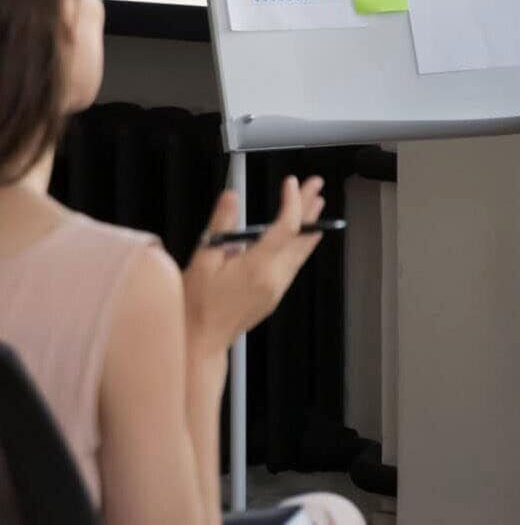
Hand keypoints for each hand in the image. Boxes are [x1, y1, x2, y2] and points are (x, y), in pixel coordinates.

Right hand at [182, 176, 324, 356]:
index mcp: (258, 267)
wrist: (199, 344)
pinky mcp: (273, 296)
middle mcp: (274, 278)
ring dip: (308, 226)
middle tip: (316, 185)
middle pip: (300, 237)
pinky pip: (293, 264)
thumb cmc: (196, 307)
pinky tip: (300, 237)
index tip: (290, 183)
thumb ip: (220, 227)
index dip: (292, 201)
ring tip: (316, 205)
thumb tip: (231, 196)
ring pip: (300, 252)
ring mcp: (276, 288)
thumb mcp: (202, 261)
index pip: (286, 226)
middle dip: (309, 207)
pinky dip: (300, 245)